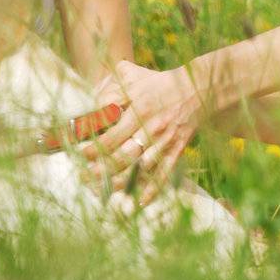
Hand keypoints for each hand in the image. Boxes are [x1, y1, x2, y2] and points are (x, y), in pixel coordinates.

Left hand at [81, 60, 202, 203]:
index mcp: (139, 110)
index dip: (94, 150)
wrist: (198, 89)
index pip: (111, 136)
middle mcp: (151, 129)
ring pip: (139, 170)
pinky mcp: (176, 150)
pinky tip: (139, 202)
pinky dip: (153, 190)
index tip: (81, 155)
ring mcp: (165, 142)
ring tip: (102, 191)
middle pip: (122, 157)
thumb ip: (112, 86)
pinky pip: (164, 174)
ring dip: (120, 183)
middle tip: (84, 177)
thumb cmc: (161, 83)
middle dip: (100, 170)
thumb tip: (92, 99)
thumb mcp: (135, 76)